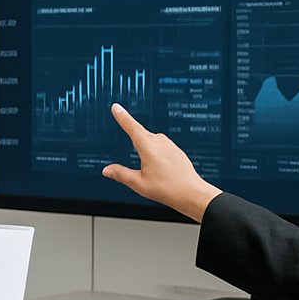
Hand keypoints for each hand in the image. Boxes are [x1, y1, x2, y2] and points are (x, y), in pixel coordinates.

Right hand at [100, 104, 221, 221]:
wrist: (191, 193)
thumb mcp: (138, 183)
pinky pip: (161, 149)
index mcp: (148, 146)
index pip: (131, 126)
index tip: (116, 107)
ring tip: (155, 176)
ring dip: (147, 155)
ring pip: (150, 144)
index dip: (122, 117)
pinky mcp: (176, 150)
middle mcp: (159, 141)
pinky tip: (162, 173)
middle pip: (140, 138)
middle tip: (143, 172)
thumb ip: (120, 174)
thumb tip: (107, 170)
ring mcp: (169, 144)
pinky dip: (157, 158)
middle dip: (136, 149)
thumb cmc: (167, 189)